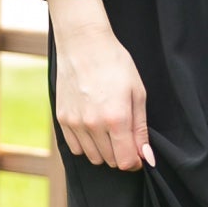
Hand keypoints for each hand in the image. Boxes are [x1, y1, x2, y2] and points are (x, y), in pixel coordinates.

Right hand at [45, 0, 155, 170]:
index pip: (125, 161)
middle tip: (125, 135)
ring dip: (104, 150)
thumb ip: (141, 129)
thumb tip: (145, 156)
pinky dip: (86, 144)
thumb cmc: (115, 64)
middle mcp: (93, 124)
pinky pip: (75, 147)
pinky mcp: (62, 119)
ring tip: (109, 129)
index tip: (138, 153)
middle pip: (110, 161)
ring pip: (92, 157)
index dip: (135, 161)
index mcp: (116, 118)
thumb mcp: (138, 94)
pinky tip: (93, 128)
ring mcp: (75, 123)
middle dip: (121, 153)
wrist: (84, 45)